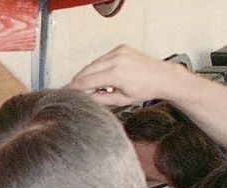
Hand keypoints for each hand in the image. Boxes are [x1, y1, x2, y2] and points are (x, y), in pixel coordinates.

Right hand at [66, 44, 191, 107]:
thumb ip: (100, 99)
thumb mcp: (121, 100)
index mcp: (116, 75)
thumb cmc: (144, 90)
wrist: (162, 77)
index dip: (73, 88)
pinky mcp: (121, 48)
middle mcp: (117, 60)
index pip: (87, 81)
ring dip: (87, 73)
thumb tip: (84, 98)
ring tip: (84, 84)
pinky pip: (103, 57)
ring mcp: (119, 51)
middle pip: (87, 70)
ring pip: (94, 63)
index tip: (64, 91)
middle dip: (78, 79)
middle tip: (70, 88)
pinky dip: (98, 66)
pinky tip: (99, 75)